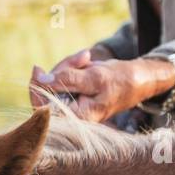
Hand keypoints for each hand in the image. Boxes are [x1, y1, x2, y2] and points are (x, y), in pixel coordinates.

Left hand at [30, 53, 174, 122]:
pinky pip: (61, 78)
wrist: (137, 80)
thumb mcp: (96, 77)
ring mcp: (70, 104)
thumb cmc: (120, 81)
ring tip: (86, 57)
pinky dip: (69, 66)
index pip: (44, 108)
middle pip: (48, 91)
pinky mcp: (72, 94)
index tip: (37, 69)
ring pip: (54, 82)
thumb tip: (42, 79)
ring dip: (67, 65)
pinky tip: (84, 60)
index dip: (36, 89)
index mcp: (76, 117)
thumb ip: (68, 78)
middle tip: (83, 56)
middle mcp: (70, 115)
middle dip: (60, 70)